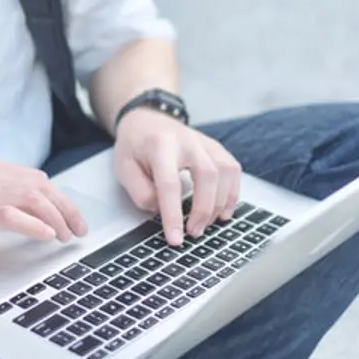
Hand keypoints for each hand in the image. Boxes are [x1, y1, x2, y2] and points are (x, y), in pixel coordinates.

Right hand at [0, 158, 86, 255]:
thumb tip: (26, 209)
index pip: (36, 179)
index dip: (59, 199)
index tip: (72, 217)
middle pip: (42, 187)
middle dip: (67, 209)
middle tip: (79, 230)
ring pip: (34, 198)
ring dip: (57, 218)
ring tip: (66, 236)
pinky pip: (14, 216)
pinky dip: (36, 226)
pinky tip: (47, 237)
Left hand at [113, 108, 241, 244]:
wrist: (147, 119)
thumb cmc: (135, 146)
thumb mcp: (124, 169)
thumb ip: (141, 192)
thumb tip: (162, 211)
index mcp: (160, 145)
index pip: (170, 184)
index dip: (173, 214)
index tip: (175, 239)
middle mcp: (187, 141)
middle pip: (207, 175)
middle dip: (203, 209)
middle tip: (193, 233)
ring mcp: (205, 142)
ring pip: (225, 171)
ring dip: (220, 203)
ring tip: (206, 225)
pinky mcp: (216, 147)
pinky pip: (233, 169)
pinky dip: (232, 193)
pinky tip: (224, 211)